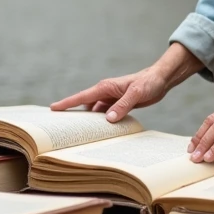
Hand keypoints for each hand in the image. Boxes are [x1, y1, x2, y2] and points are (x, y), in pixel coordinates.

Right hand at [52, 43, 203, 122]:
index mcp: (105, 87)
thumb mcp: (136, 94)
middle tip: (61, 127)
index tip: (53, 109)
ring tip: (78, 134)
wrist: (160, 80)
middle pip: (85, 106)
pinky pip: (105, 115)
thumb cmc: (148, 82)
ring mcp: (111, 99)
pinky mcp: (118, 105)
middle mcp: (105, 93)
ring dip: (89, 121)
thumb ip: (122, 105)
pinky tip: (100, 132)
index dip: (67, 103)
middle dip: (73, 115)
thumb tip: (108, 119)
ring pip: (95, 112)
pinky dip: (101, 123)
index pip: (82, 97)